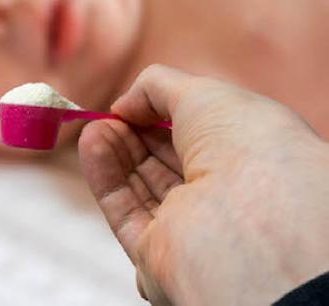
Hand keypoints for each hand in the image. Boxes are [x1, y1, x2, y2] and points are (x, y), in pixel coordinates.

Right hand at [78, 65, 328, 304]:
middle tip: (106, 115)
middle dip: (133, 134)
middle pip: (166, 164)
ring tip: (93, 127)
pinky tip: (91, 144)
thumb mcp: (203, 93)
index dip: (164, 118)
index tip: (136, 104)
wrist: (249, 217)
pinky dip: (105, 177)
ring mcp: (190, 230)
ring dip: (114, 151)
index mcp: (252, 164)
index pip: (201, 141)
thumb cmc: (245, 145)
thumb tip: (125, 104)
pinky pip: (125, 212)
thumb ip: (158, 88)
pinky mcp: (158, 256)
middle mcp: (224, 200)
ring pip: (142, 187)